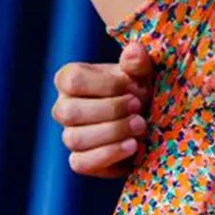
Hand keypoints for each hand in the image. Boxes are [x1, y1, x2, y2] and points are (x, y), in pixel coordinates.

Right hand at [51, 42, 153, 177]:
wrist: (150, 122)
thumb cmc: (140, 91)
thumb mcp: (142, 73)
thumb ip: (138, 62)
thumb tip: (134, 50)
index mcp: (71, 80)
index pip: (71, 80)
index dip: (105, 85)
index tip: (133, 86)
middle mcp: (64, 107)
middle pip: (69, 112)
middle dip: (110, 110)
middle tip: (139, 108)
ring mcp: (69, 135)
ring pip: (74, 139)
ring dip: (113, 132)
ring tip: (141, 126)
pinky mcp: (81, 160)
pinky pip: (80, 163)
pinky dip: (109, 154)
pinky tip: (133, 145)